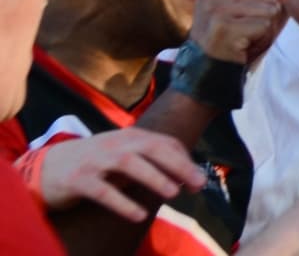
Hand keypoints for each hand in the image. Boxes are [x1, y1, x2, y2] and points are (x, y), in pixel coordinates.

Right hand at [36, 128, 205, 221]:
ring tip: (173, 193)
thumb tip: (184, 175)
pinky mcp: (77, 180)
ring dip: (153, 177)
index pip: (162, 142)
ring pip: (127, 163)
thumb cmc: (92, 164)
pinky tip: (139, 215)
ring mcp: (93, 161)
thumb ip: (148, 161)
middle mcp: (112, 144)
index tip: (199, 179)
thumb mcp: (121, 156)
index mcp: (127, 137)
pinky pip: (103, 191)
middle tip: (197, 184)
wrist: (43, 169)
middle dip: (177, 164)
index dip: (184, 159)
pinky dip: (122, 203)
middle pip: (150, 148)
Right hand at [189, 0, 290, 64]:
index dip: (262, 4)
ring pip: (267, 10)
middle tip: (245, 33)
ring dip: (265, 29)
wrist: (211, 71)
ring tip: (245, 39)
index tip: (243, 21)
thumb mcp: (254, 14)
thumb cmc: (235, 40)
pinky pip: (263, 26)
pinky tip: (244, 47)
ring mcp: (214, 9)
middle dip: (266, 17)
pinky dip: (261, 39)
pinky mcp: (222, 26)